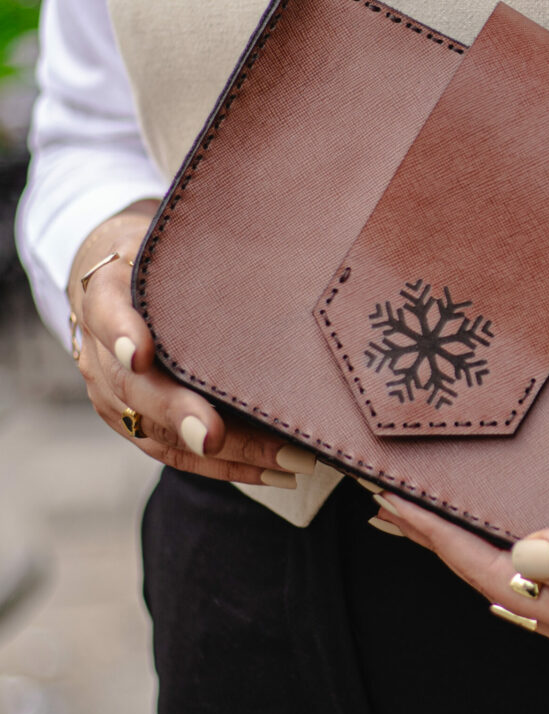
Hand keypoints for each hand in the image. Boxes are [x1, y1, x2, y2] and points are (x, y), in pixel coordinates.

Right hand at [68, 201, 316, 485]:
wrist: (108, 281)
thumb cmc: (152, 262)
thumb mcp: (161, 243)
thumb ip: (194, 250)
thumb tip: (275, 249)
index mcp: (106, 296)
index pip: (108, 313)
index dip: (122, 334)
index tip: (141, 353)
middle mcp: (100, 352)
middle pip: (134, 388)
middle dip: (178, 414)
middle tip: (214, 434)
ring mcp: (112, 395)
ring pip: (158, 433)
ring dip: (223, 453)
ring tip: (283, 460)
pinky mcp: (131, 423)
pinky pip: (174, 454)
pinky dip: (226, 467)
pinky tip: (273, 470)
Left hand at [369, 445, 548, 669]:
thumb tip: (526, 556)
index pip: (499, 577)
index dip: (441, 539)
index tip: (393, 503)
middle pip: (495, 585)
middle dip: (438, 545)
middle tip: (385, 506)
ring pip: (512, 585)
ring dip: (463, 550)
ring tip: (417, 517)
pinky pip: (537, 581)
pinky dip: (497, 553)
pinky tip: (479, 535)